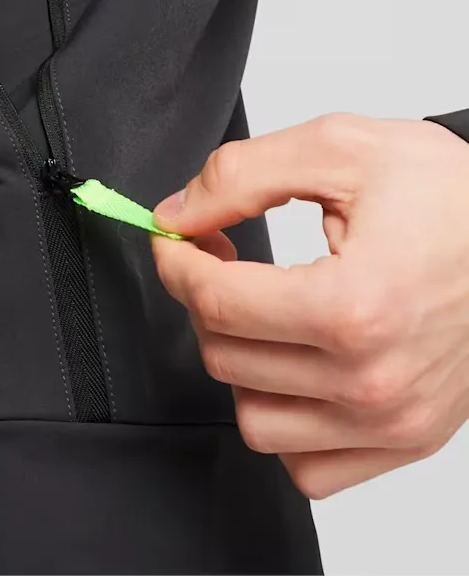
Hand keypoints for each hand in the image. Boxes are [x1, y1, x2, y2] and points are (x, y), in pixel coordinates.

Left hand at [152, 112, 468, 498]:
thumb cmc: (450, 194)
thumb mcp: (342, 148)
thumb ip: (243, 176)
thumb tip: (179, 211)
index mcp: (355, 305)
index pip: (218, 302)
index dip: (177, 261)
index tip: (175, 238)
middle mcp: (373, 380)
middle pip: (227, 358)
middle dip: (204, 298)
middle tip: (220, 255)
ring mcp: (393, 421)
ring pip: (257, 422)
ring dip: (241, 361)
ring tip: (263, 310)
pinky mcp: (408, 441)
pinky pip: (309, 467)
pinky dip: (287, 421)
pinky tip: (296, 364)